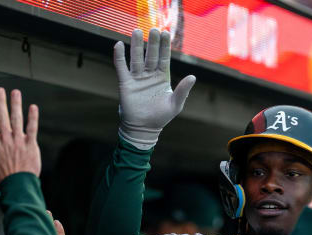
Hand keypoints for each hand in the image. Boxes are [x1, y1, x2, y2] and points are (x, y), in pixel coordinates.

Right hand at [0, 88, 40, 185]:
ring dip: (16, 104)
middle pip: (1, 117)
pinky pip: (32, 128)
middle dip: (0, 102)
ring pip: (17, 119)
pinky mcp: (31, 145)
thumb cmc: (4, 181)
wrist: (18, 186)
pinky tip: (33, 107)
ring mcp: (18, 141)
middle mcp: (6, 140)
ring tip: (15, 92)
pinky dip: (33, 117)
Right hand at [115, 28, 195, 149]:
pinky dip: (119, 57)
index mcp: (163, 77)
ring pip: (136, 58)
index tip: (166, 33)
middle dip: (152, 43)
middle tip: (153, 29)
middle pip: (150, 55)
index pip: (164, 58)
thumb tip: (193, 76)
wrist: (144, 129)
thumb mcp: (175, 104)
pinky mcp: (126, 83)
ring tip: (136, 31)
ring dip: (136, 45)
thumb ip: (183, 90)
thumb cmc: (161, 117)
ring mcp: (137, 78)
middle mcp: (150, 74)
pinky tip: (118, 45)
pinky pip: (122, 67)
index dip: (164, 46)